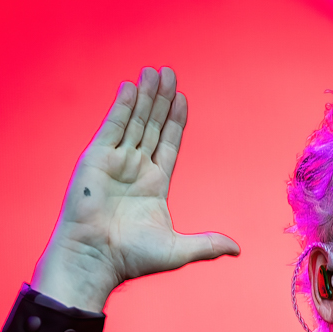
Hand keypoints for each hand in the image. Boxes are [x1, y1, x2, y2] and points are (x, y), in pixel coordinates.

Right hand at [30, 67, 239, 310]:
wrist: (95, 259)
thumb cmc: (131, 257)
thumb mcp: (178, 249)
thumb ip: (207, 244)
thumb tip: (236, 249)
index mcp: (154, 185)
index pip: (168, 144)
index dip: (175, 121)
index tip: (182, 98)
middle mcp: (135, 169)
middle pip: (151, 126)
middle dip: (161, 101)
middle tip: (168, 73)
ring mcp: (115, 162)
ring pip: (133, 122)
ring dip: (144, 97)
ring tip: (153, 72)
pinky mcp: (96, 159)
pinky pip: (112, 126)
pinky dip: (122, 106)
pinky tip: (131, 87)